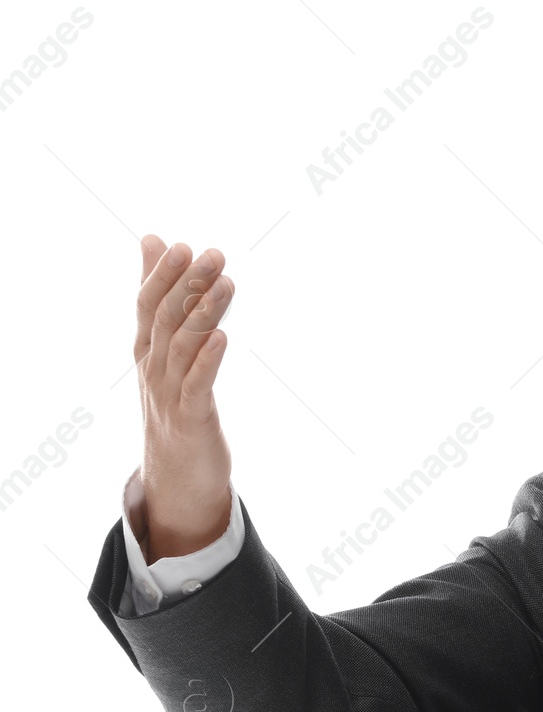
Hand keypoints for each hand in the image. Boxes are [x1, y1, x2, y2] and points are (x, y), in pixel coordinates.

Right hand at [133, 235, 235, 562]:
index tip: (183, 245)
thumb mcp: (165, 348)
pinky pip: (197, 385)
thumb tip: (155, 239)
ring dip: (204, 314)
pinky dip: (207, 361)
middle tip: (212, 254)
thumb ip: (161, 294)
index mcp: (147, 348)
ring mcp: (170, 393)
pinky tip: (222, 338)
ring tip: (226, 285)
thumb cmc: (174, 400)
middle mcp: (153, 367)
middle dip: (188, 286)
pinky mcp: (191, 418)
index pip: (148, 304)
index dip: (164, 276)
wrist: (176, 472)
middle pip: (167, 320)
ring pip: (183, 347)